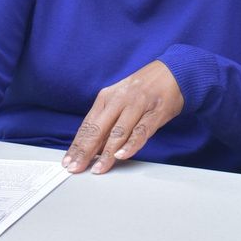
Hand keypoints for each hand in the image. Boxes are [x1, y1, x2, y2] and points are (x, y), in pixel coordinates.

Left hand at [62, 59, 183, 174]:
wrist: (172, 72)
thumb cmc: (143, 88)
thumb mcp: (120, 98)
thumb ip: (107, 120)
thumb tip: (92, 147)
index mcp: (107, 97)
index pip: (88, 125)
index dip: (77, 145)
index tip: (68, 161)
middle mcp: (120, 100)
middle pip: (98, 129)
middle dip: (85, 151)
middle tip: (76, 168)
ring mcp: (138, 105)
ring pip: (119, 132)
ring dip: (107, 153)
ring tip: (98, 168)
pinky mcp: (155, 112)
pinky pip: (141, 131)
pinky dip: (131, 144)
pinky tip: (122, 155)